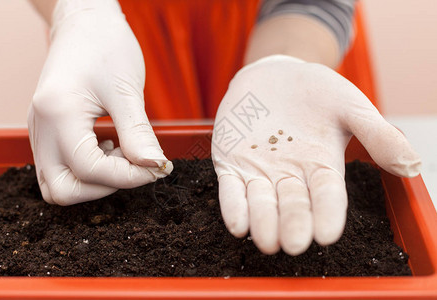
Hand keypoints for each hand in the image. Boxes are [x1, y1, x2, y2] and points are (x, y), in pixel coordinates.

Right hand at [28, 0, 171, 204]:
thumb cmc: (106, 47)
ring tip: (119, 155)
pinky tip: (108, 148)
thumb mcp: (126, 91)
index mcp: (58, 114)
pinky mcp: (46, 132)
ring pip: (58, 184)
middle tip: (134, 166)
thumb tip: (154, 166)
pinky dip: (85, 170)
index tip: (156, 168)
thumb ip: (138, 134)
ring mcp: (39, 132)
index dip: (128, 177)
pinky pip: (59, 168)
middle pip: (63, 190)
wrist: (86, 24)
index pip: (90, 169)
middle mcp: (41, 128)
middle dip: (104, 187)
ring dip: (92, 182)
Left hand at [212, 55, 420, 254]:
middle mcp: (290, 176)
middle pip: (293, 205)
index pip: (327, 196)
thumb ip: (377, 134)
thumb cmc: (317, 92)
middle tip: (293, 244)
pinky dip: (234, 206)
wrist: (276, 74)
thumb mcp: (350, 107)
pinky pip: (231, 190)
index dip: (327, 215)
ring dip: (263, 222)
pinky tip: (237, 224)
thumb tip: (412, 166)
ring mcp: (259, 171)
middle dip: (293, 224)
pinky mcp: (231, 163)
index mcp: (322, 167)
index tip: (327, 234)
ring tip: (266, 240)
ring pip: (261, 203)